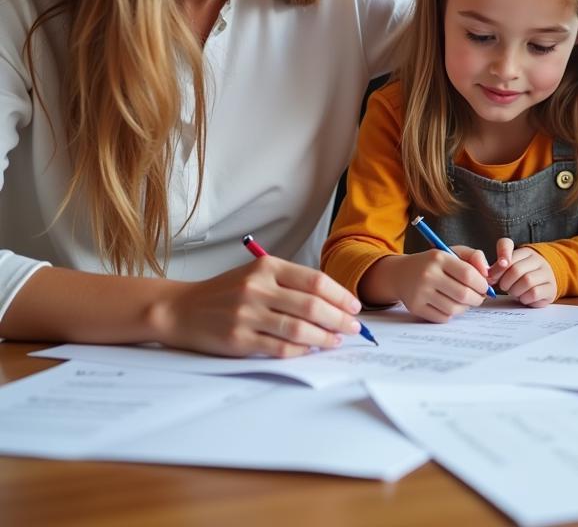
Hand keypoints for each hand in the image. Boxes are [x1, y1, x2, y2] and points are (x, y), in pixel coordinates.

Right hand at [151, 258, 364, 357]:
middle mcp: (257, 289)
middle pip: (311, 306)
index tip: (355, 306)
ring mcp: (247, 315)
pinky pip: (279, 348)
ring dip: (324, 338)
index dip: (340, 295)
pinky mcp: (238, 341)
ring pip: (298, 329)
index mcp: (266, 268)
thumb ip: (289, 282)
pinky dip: (300, 351)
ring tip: (337, 340)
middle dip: (339, 319)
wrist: (181, 309)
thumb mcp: (256, 274)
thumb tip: (331, 301)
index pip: (315, 281)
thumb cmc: (226, 292)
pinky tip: (311, 350)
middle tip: (354, 328)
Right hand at [367, 249, 489, 322]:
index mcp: (439, 257)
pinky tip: (450, 305)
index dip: (482, 284)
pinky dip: (451, 314)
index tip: (485, 287)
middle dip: (477, 299)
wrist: (401, 273)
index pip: (468, 274)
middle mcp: (428, 274)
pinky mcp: (415, 307)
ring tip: (464, 301)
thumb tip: (488, 274)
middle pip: (463, 294)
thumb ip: (474, 257)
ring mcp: (420, 292)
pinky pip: (443, 317)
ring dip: (465, 308)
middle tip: (479, 297)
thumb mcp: (452, 252)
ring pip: (454, 309)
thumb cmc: (433, 263)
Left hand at [489, 238, 556, 306]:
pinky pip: (534, 293)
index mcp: (525, 252)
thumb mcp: (510, 268)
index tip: (493, 275)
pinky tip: (524, 297)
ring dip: (515, 291)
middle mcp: (537, 259)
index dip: (498, 260)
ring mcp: (546, 273)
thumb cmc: (523, 277)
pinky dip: (524, 298)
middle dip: (505, 282)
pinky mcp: (551, 288)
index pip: (506, 245)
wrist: (546, 284)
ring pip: (527, 281)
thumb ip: (498, 268)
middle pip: (515, 269)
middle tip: (504, 287)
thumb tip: (488, 275)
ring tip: (514, 292)